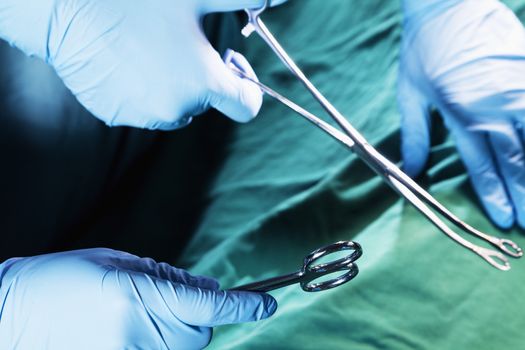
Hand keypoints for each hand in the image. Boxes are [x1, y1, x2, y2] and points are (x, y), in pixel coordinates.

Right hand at [0, 0, 286, 129]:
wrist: (66, 7)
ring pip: (172, 106)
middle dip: (201, 79)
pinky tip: (124, 59)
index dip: (246, 88)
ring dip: (170, 85)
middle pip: (206, 103)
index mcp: (205, 84)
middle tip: (178, 45)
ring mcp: (144, 115)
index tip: (231, 65)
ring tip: (147, 49)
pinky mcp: (115, 115)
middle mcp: (178, 108)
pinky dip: (140, 90)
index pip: (247, 107)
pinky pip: (140, 107)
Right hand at [0, 248, 276, 348]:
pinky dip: (162, 343)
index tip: (268, 304)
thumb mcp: (120, 261)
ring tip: (140, 314)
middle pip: (201, 330)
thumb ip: (170, 276)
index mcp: (138, 292)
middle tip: (168, 299)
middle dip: (198, 313)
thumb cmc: (65, 278)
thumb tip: (210, 287)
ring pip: (185, 347)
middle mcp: (138, 329)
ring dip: (179, 330)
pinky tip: (135, 330)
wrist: (14, 314)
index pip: (209, 302)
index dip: (244, 305)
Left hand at [398, 0, 524, 228]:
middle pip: (516, 159)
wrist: (447, 1)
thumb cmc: (424, 48)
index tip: (504, 219)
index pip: (482, 165)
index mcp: (461, 113)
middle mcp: (495, 104)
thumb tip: (410, 172)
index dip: (494, 195)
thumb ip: (415, 134)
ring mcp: (520, 85)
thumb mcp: (409, 92)